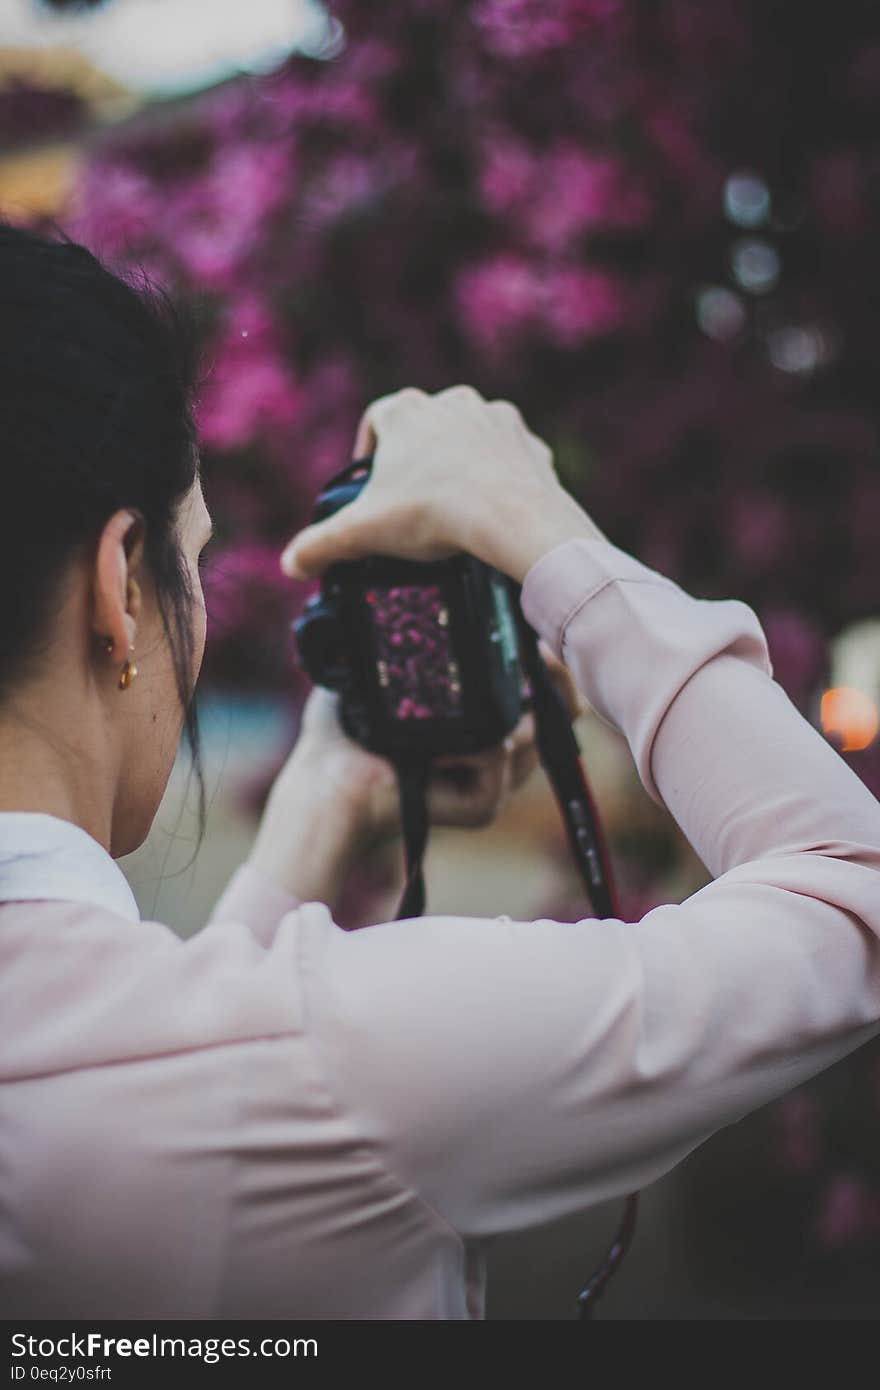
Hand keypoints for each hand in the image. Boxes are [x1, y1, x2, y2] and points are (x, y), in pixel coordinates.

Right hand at [280, 385, 608, 584]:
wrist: (514, 518)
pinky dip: (497, 476)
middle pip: (422, 430)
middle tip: (411, 504)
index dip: (369, 454)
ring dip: (458, 463)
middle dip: (415, 461)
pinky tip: (492, 507)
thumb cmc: (435, 514)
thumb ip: (320, 545)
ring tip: (453, 506)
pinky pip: (506, 455)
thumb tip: (290, 564)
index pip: (375, 423)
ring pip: (466, 438)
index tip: (371, 487)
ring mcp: (493, 416)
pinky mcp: (527, 440)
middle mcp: (449, 401)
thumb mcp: (364, 532)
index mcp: (404, 411)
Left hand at [290, 652, 583, 847]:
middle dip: (552, 676)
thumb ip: (424, 635)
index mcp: (484, 725)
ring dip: (499, 709)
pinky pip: (498, 756)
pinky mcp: (482, 805)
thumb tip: (444, 586)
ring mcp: (494, 783)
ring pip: (531, 732)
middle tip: (532, 651)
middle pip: (557, 714)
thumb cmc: (348, 728)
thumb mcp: (390, 668)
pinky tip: (431, 753)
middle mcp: (499, 755)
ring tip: (449, 708)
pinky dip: (466, 746)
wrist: (327, 778)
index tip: (539, 636)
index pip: (548, 698)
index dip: (552, 667)